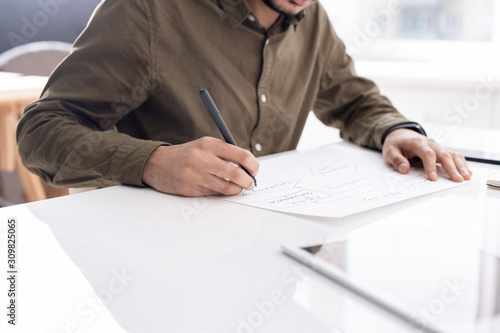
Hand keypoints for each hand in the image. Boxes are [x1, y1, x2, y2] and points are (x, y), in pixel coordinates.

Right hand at [142, 137, 258, 195]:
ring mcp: (196, 175)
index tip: (254, 170)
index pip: (242, 156)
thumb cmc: (187, 155)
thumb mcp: (205, 145)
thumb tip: (249, 167)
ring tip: (238, 188)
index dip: (253, 165)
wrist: (158, 163)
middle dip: (248, 182)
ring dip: (237, 190)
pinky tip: (220, 188)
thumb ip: (226, 153)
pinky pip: (214, 194)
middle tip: (250, 184)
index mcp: (210, 144)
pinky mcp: (191, 189)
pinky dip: (221, 193)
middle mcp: (203, 159)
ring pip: (227, 188)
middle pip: (237, 174)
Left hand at [382, 129, 471, 181]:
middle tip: (458, 180)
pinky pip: (454, 156)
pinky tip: (467, 172)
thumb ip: (396, 160)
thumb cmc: (395, 144)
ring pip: (452, 155)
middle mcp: (430, 144)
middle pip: (444, 155)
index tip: (433, 179)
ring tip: (467, 177)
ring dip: (461, 166)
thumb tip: (404, 169)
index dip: (431, 166)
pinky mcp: (441, 150)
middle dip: (452, 168)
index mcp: (417, 143)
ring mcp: (437, 147)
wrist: (400, 134)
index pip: (427, 154)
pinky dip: (461, 163)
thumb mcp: (389, 151)